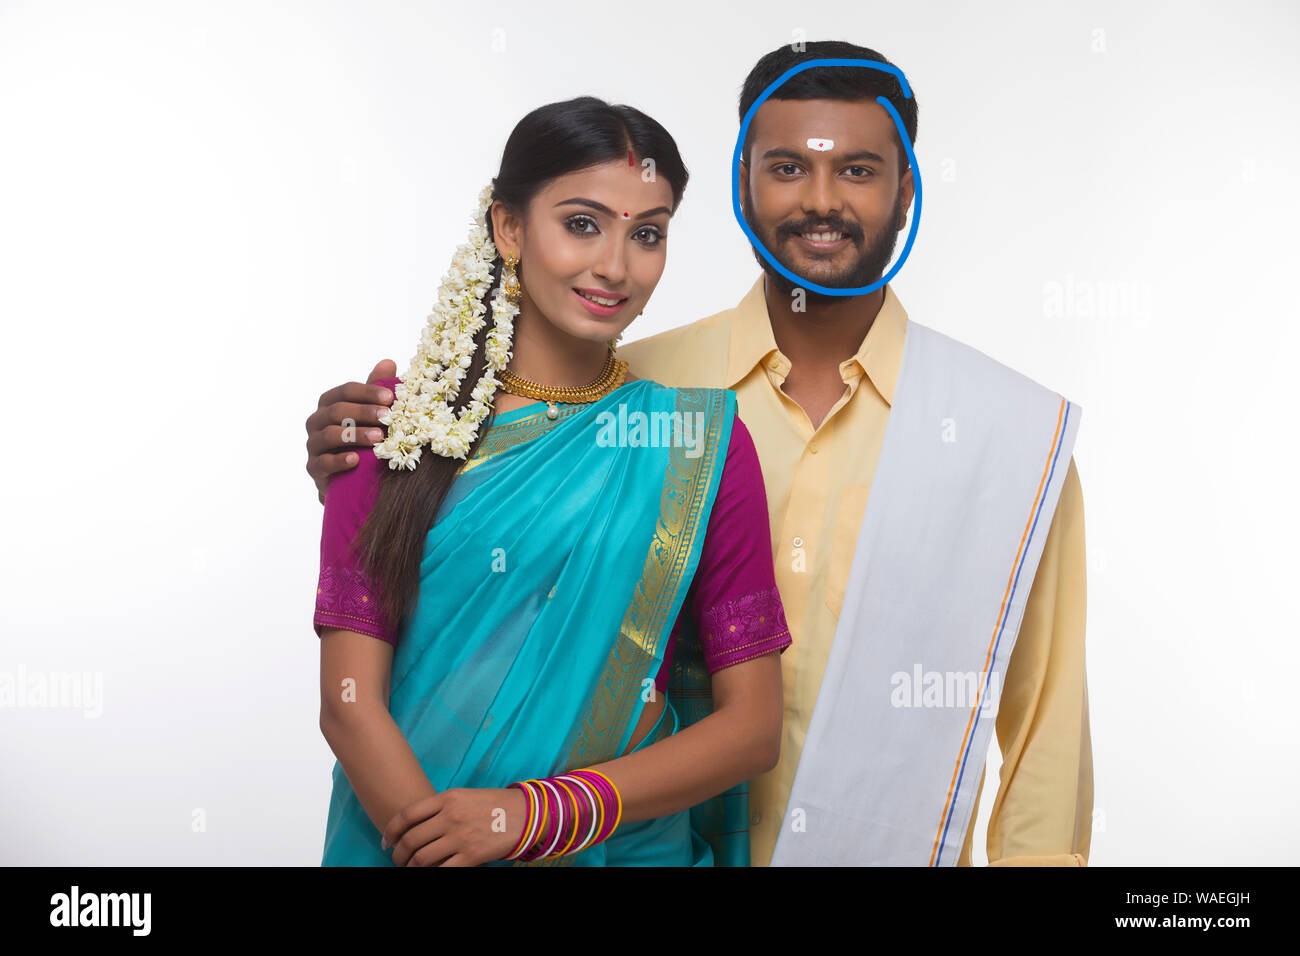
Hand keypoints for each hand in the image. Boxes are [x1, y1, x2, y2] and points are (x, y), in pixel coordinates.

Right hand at [305, 359, 396, 502]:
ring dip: (355, 435)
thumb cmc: (363, 439)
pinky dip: (338, 460)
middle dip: (363, 412)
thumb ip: (377, 390)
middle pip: (336, 411)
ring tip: (379, 438)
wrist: (351, 479)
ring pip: (329, 435)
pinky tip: (355, 460)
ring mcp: (313, 445)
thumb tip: (388, 362)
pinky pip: (322, 463)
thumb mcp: (372, 415)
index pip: (345, 391)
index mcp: (329, 404)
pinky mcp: (314, 469)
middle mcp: (316, 421)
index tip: (390, 397)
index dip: (367, 392)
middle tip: (387, 417)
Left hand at [381, 787, 526, 866]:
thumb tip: (416, 825)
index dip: (391, 831)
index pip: (407, 815)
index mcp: (447, 798)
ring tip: (411, 868)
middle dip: (399, 854)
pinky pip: (442, 871)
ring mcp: (460, 837)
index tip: (387, 841)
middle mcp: (450, 817)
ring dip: (411, 867)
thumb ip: (441, 807)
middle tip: (398, 859)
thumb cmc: (494, 805)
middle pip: (411, 840)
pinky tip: (430, 873)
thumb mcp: (464, 796)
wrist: (525, 814)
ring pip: (422, 859)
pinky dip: (431, 874)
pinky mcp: (471, 856)